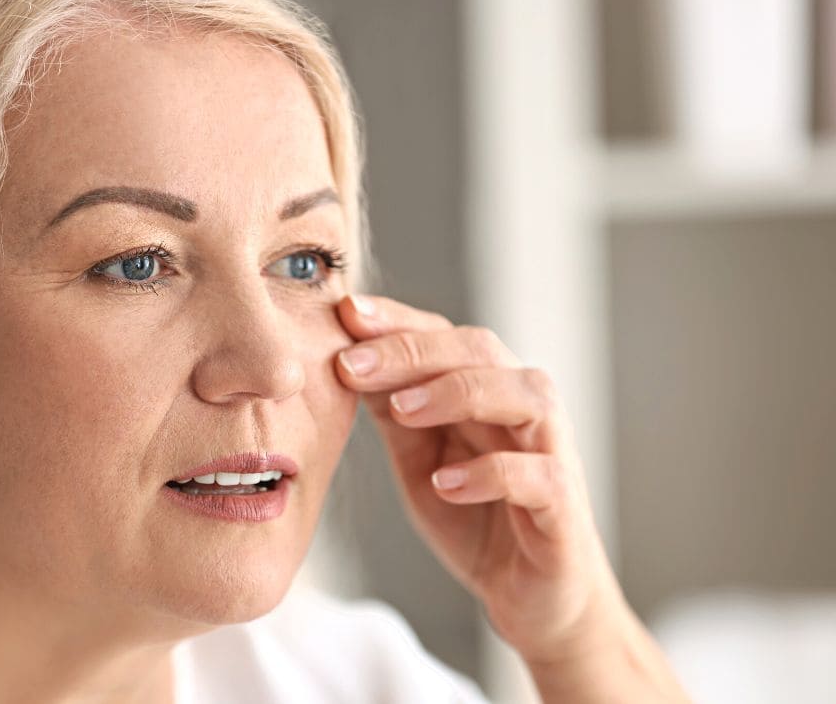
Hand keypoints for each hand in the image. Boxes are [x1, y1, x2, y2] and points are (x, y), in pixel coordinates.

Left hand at [333, 293, 624, 662]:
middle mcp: (524, 405)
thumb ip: (394, 410)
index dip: (395, 321)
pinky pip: (537, 474)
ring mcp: (550, 449)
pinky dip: (491, 472)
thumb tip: (343, 358)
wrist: (530, 593)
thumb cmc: (475, 515)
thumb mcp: (419, 457)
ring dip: (457, 393)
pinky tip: (446, 483)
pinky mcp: (563, 502)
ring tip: (400, 411)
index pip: (442, 334)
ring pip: (523, 393)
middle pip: (479, 350)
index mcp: (486, 386)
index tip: (344, 314)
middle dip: (412, 351)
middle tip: (351, 364)